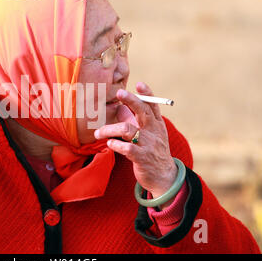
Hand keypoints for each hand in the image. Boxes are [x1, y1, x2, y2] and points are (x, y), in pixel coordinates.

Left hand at [94, 82, 177, 208]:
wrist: (164, 177)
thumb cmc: (152, 151)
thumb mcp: (148, 135)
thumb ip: (135, 121)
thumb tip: (119, 108)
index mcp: (156, 124)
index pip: (153, 105)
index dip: (147, 94)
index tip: (139, 84)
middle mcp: (154, 132)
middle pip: (142, 112)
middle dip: (131, 100)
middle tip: (118, 92)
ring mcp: (149, 145)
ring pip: (127, 130)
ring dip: (109, 129)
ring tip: (98, 133)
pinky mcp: (142, 158)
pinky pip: (127, 148)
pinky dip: (115, 144)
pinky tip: (109, 144)